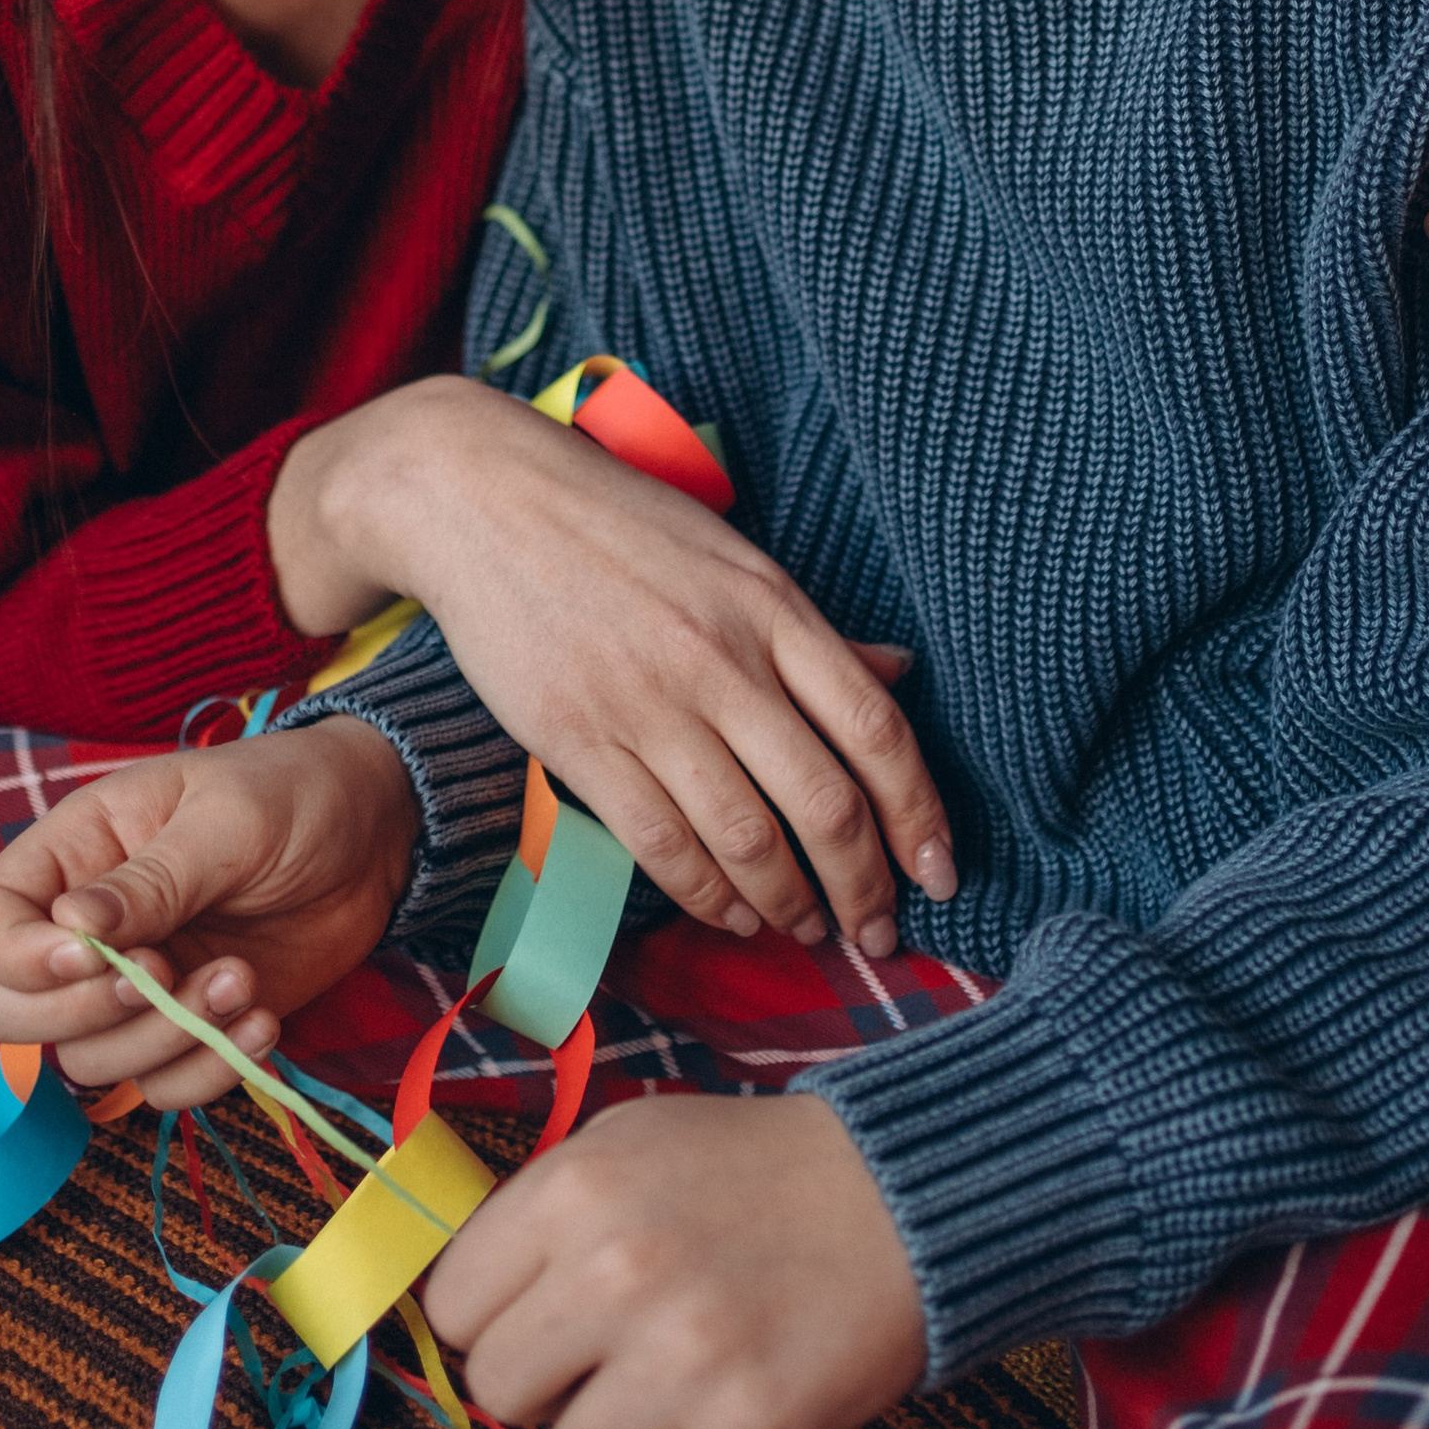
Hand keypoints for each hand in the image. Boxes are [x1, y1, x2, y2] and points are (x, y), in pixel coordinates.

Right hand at [0, 720, 416, 1099]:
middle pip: (8, 1011)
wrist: (375, 834)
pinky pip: (160, 1088)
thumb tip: (71, 931)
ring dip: (163, 1042)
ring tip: (241, 981)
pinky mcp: (188, 1027)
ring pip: (86, 1061)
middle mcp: (89, 929)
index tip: (98, 956)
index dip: (19, 959)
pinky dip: (207, 1072)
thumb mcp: (226, 821)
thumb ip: (151, 879)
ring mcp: (136, 985)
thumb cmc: (292, 796)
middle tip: (164, 976)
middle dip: (83, 1015)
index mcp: (76, 853)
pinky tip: (265, 1022)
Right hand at [273, 373, 956, 956]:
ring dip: (788, 904)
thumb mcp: (732, 555)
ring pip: (747, 839)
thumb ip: (813, 627)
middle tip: (876, 930)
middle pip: (825, 803)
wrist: (486, 499)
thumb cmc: (618, 522)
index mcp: (773, 606)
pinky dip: (708, 897)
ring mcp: (649, 703)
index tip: (942, 871)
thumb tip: (900, 670)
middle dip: (864, 886)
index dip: (921, 815)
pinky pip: (660, 844)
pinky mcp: (578, 739)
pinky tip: (731, 913)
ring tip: (806, 929)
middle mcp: (723, 660)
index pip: (878, 730)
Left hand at [426, 1094, 924, 1428]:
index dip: (492, 1320)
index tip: (541, 1319)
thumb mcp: (628, 1142)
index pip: (450, 1308)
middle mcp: (615, 1270)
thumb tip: (458, 1299)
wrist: (902, 1194)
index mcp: (573, 1190)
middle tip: (608, 1360)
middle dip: (546, 1385)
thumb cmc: (751, 1170)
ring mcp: (683, 1355)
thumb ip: (537, 1211)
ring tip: (672, 1393)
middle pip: (497, 1390)